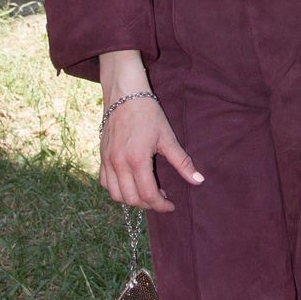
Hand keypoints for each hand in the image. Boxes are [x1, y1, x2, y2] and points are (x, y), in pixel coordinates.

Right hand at [100, 95, 203, 213]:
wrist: (124, 94)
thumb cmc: (148, 113)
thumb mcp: (167, 137)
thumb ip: (182, 162)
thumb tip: (199, 180)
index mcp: (137, 160)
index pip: (148, 194)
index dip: (161, 205)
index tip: (171, 205)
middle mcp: (119, 163)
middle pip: (131, 199)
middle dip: (148, 204)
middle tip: (161, 199)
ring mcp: (107, 160)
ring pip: (115, 194)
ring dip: (131, 199)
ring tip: (146, 193)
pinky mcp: (102, 156)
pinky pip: (105, 183)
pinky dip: (117, 190)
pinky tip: (130, 184)